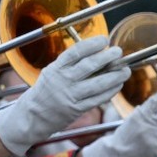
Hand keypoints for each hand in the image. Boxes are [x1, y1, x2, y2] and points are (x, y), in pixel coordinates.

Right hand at [0, 36, 129, 156]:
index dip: (91, 44)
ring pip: (98, 84)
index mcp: (56, 68)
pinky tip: (117, 85)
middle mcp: (63, 80)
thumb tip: (96, 54)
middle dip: (107, 57)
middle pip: (89, 66)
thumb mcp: (51, 72)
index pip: (75, 52)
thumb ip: (69, 65)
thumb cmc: (44, 91)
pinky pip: (98, 99)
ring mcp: (70, 95)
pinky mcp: (77, 109)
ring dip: (115, 76)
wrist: (32, 116)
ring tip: (125, 70)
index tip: (104, 40)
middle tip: (118, 52)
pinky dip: (111, 91)